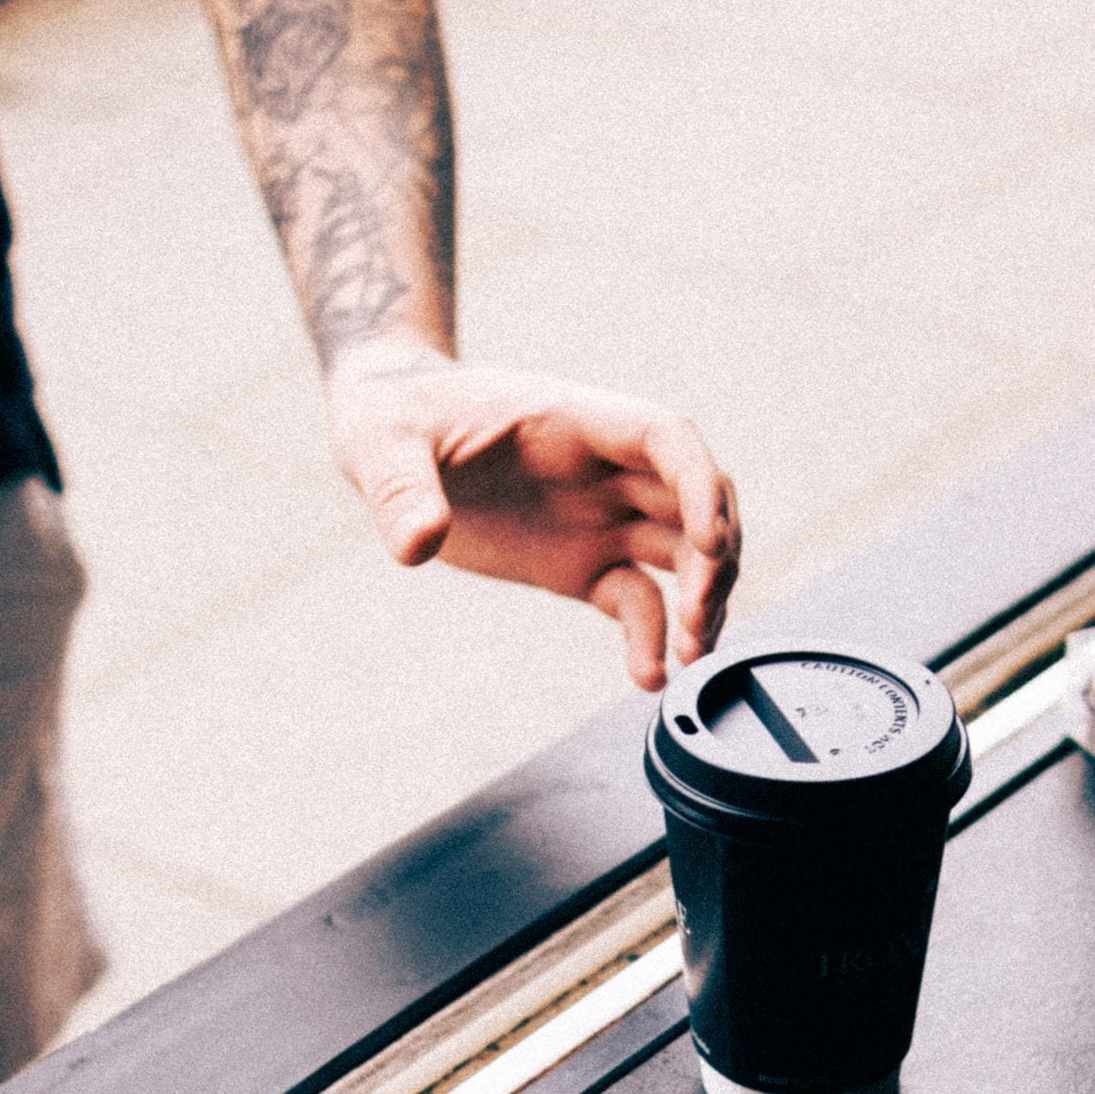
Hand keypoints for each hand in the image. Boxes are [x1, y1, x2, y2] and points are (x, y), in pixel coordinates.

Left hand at [325, 345, 739, 689]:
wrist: (388, 438)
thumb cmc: (393, 416)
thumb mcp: (383, 441)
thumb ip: (402, 490)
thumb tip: (416, 543)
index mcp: (573, 420)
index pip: (665, 438)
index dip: (699, 485)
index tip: (710, 541)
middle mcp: (603, 468)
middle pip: (693, 502)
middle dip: (712, 561)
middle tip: (696, 621)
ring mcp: (600, 516)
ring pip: (682, 555)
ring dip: (701, 602)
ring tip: (689, 659)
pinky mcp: (583, 563)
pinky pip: (636, 600)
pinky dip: (650, 638)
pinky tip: (648, 677)